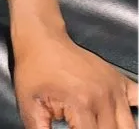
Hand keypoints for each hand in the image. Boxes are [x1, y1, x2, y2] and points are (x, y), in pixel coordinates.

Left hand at [13, 32, 136, 128]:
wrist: (42, 38)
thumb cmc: (35, 69)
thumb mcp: (30, 106)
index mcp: (82, 105)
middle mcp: (103, 97)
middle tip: (84, 127)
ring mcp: (114, 87)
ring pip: (130, 126)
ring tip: (99, 125)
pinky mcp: (119, 80)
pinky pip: (138, 99)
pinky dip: (133, 112)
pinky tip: (120, 118)